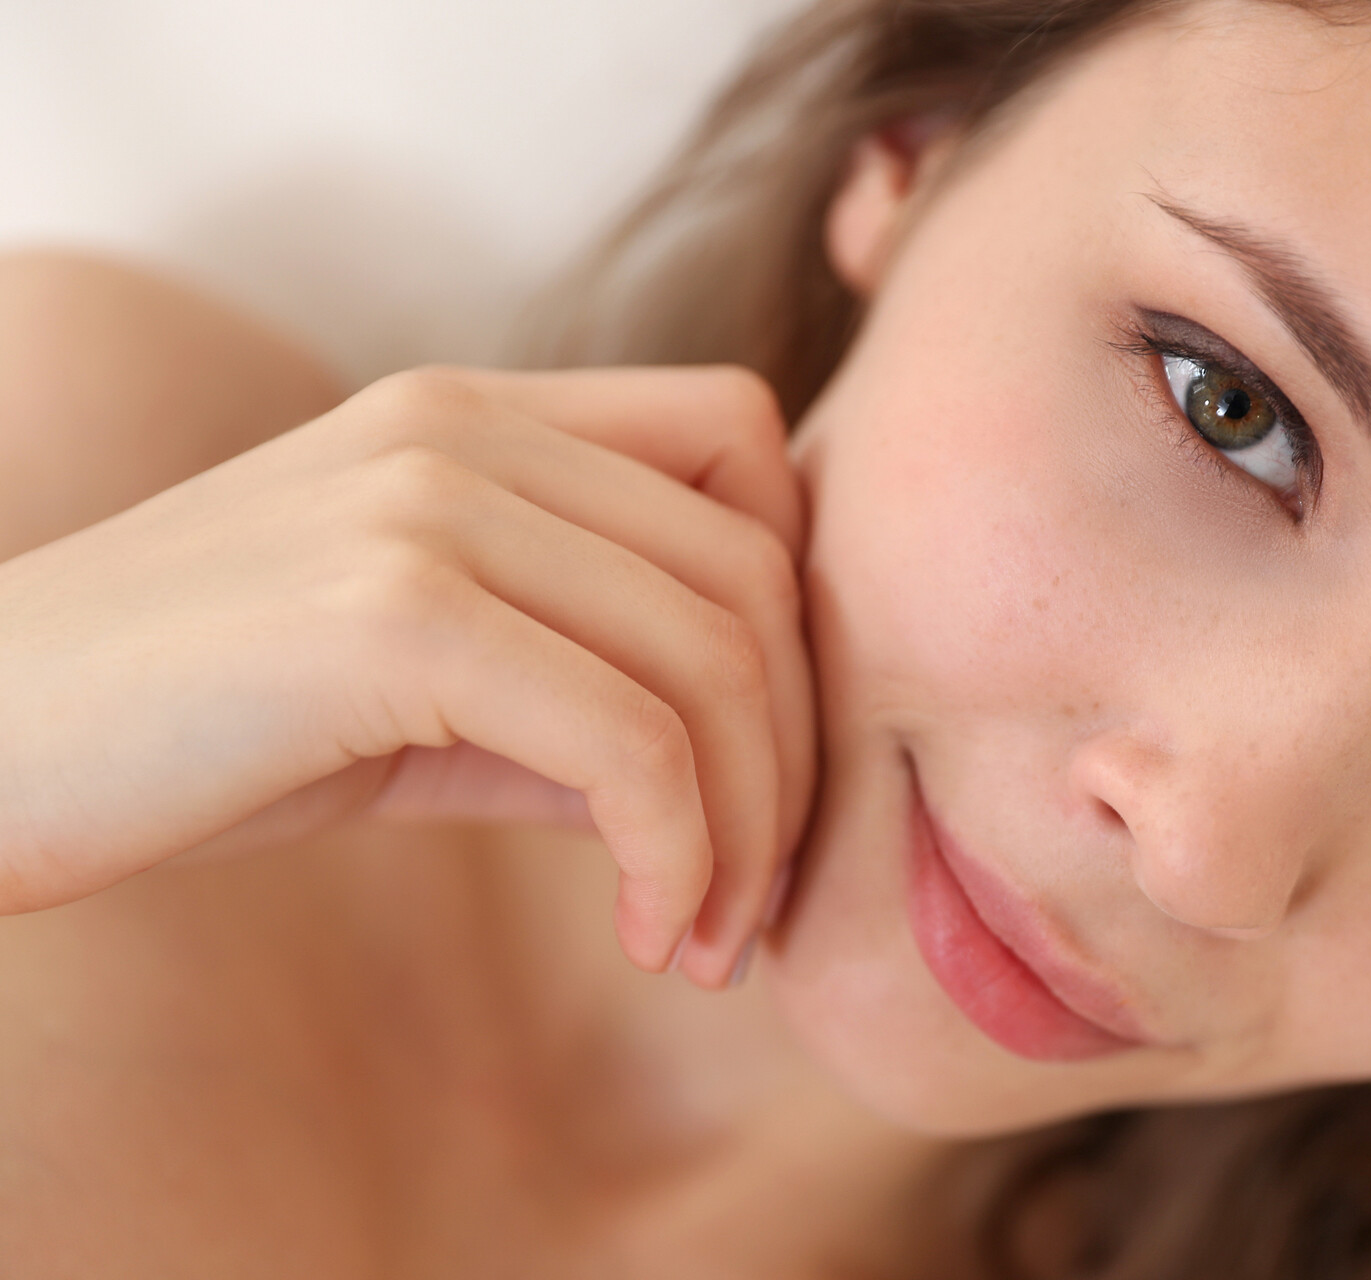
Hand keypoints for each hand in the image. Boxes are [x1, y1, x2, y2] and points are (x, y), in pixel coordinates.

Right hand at [0, 365, 813, 988]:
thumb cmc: (201, 725)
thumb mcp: (424, 684)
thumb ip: (580, 690)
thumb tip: (743, 772)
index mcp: (477, 416)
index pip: (741, 443)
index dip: (795, 596)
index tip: (762, 750)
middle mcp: (465, 429)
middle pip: (753, 571)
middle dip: (793, 753)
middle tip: (757, 894)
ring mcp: (426, 505)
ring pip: (714, 657)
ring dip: (747, 827)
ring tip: (703, 937)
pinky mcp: (390, 612)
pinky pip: (630, 738)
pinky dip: (677, 853)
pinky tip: (646, 936)